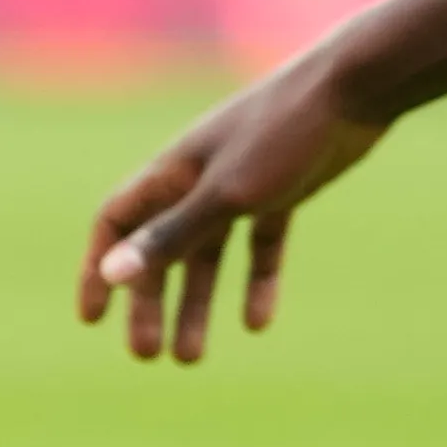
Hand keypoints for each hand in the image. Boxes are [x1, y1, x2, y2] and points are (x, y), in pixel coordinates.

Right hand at [81, 48, 393, 366]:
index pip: (117, 223)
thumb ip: (173, 235)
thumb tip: (113, 273)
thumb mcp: (226, 194)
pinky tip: (258, 324)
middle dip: (150, 302)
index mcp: (172, 171)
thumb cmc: (283, 134)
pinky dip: (255, 281)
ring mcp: (242, 184)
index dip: (98, 269)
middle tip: (148, 354)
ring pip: (207, 254)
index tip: (92, 319)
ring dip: (196, 303)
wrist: (354, 89)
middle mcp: (198, 178)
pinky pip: (258, 244)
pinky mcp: (283, 190)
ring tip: (191, 357)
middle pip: (161, 248)